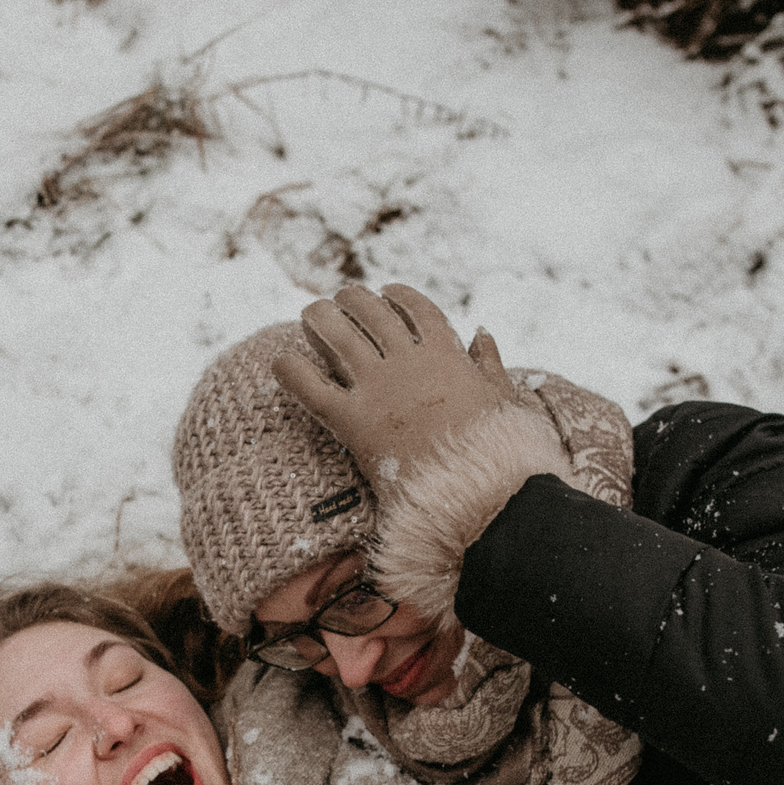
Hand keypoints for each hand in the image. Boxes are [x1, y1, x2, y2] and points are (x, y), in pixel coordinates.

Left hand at [270, 284, 533, 490]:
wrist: (481, 493)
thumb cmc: (499, 452)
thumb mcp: (503, 399)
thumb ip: (490, 362)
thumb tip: (480, 331)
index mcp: (446, 354)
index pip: (416, 308)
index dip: (397, 295)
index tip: (384, 291)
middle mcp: (408, 362)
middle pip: (370, 313)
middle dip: (351, 301)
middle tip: (338, 301)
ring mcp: (378, 390)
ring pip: (337, 336)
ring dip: (320, 318)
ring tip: (311, 314)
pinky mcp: (353, 423)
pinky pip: (311, 388)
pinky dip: (291, 370)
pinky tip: (280, 361)